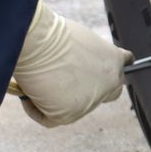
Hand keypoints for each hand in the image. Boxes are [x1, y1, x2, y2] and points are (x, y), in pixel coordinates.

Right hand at [9, 0, 129, 127]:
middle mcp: (109, 84)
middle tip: (71, 82)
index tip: (98, 68)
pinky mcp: (67, 115)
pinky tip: (26, 95)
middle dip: (96, 89)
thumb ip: (87, 57)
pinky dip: (36, 108)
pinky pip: (49, 118)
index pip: (123, 68)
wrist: (36, 41)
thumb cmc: (50, 34)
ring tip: (38, 80)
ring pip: (75, 106)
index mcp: (114, 60)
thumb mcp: (79, 40)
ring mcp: (90, 102)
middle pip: (111, 93)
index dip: (110, 69)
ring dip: (60, 97)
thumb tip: (74, 72)